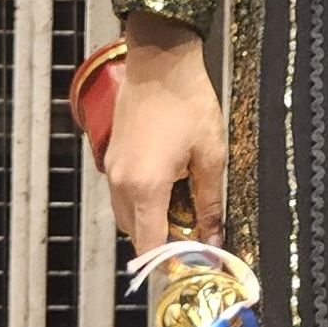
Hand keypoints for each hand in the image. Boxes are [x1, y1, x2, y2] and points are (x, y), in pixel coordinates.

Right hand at [103, 16, 226, 256]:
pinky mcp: (113, 157)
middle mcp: (121, 184)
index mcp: (145, 187)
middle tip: (194, 238)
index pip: (150, 245)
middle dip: (162, 243)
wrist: (160, 61)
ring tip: (184, 211)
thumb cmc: (188, 103)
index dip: (170, 262)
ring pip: (126, 215)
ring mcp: (112, 170)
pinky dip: (142, 203)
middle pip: (135, 234)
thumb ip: (210, 202)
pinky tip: (168, 189)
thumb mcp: (210, 156)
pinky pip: (123, 195)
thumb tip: (214, 237)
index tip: (192, 265)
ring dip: (151, 222)